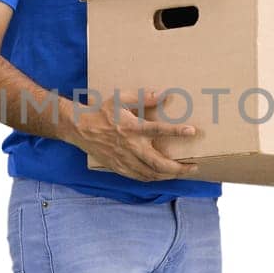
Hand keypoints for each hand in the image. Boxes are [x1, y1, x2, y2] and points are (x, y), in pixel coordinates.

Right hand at [70, 88, 200, 181]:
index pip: (158, 130)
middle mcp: (130, 146)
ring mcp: (125, 160)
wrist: (79, 128)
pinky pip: (139, 177)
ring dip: (169, 176)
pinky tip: (162, 176)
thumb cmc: (101, 111)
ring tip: (182, 172)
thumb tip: (163, 94)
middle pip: (159, 163)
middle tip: (194, 167)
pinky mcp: (119, 167)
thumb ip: (143, 97)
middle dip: (179, 168)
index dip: (176, 131)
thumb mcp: (120, 99)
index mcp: (132, 127)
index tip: (192, 131)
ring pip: (151, 174)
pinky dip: (153, 178)